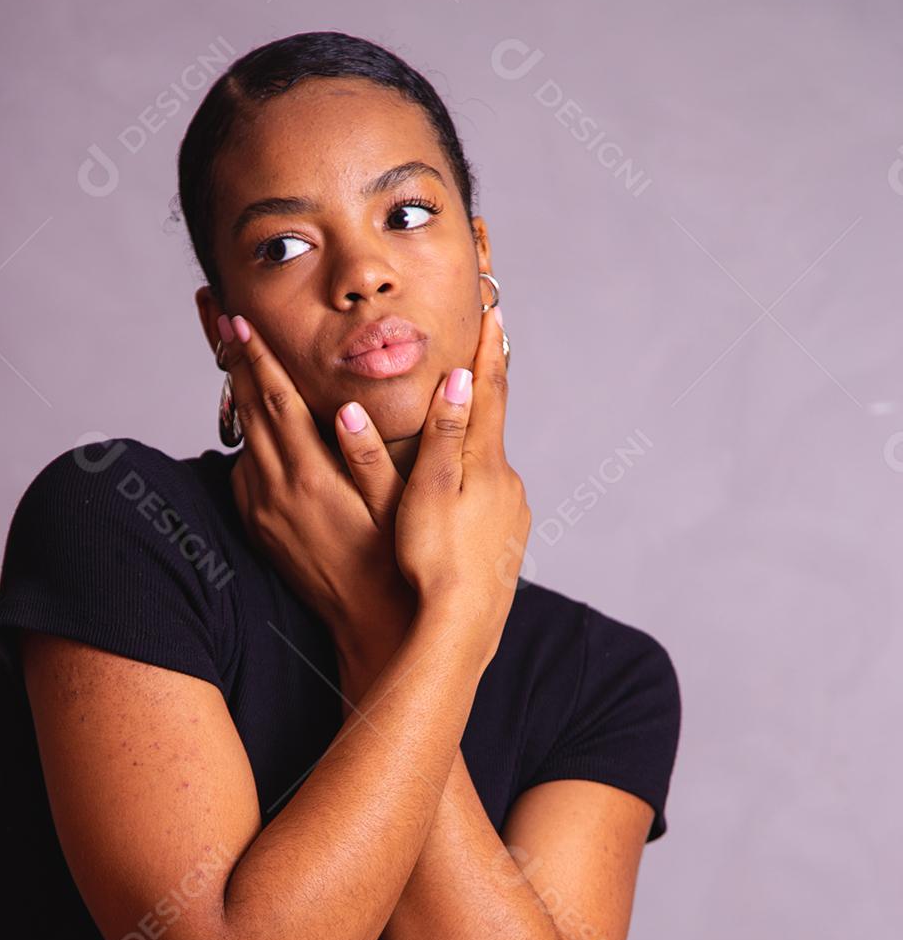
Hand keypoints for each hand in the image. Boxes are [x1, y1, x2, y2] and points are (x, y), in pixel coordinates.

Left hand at [215, 313, 416, 657]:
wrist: (369, 626)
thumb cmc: (394, 566)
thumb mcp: (393, 507)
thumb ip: (371, 456)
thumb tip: (350, 408)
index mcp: (309, 477)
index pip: (274, 400)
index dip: (256, 356)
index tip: (239, 319)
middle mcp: (276, 491)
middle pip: (246, 410)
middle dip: (233, 359)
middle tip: (218, 316)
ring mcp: (263, 511)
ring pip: (242, 439)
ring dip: (235, 394)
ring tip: (230, 354)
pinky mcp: (260, 528)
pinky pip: (245, 473)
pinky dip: (247, 439)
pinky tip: (255, 423)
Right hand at [394, 305, 529, 669]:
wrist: (461, 628)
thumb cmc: (434, 560)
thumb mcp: (429, 491)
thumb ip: (443, 435)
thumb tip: (458, 380)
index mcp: (484, 463)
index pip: (487, 392)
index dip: (486, 351)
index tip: (493, 311)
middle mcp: (507, 484)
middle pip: (490, 427)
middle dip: (478, 397)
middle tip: (476, 360)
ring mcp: (511, 516)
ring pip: (488, 469)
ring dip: (473, 450)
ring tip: (456, 441)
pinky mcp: (507, 545)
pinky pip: (489, 504)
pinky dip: (474, 492)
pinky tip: (459, 509)